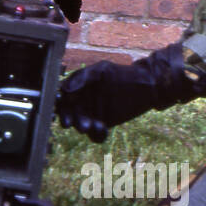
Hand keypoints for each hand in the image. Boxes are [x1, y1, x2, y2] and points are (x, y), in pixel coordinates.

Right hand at [57, 43, 192, 142]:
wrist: (146, 86)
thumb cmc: (122, 74)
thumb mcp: (101, 70)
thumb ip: (83, 77)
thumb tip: (65, 90)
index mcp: (77, 87)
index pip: (62, 97)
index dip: (59, 103)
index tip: (61, 107)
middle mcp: (82, 102)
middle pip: (68, 113)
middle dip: (70, 118)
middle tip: (75, 122)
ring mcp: (92, 114)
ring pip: (80, 125)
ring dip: (83, 127)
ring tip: (92, 125)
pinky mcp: (103, 125)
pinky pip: (95, 135)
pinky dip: (96, 135)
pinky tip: (103, 128)